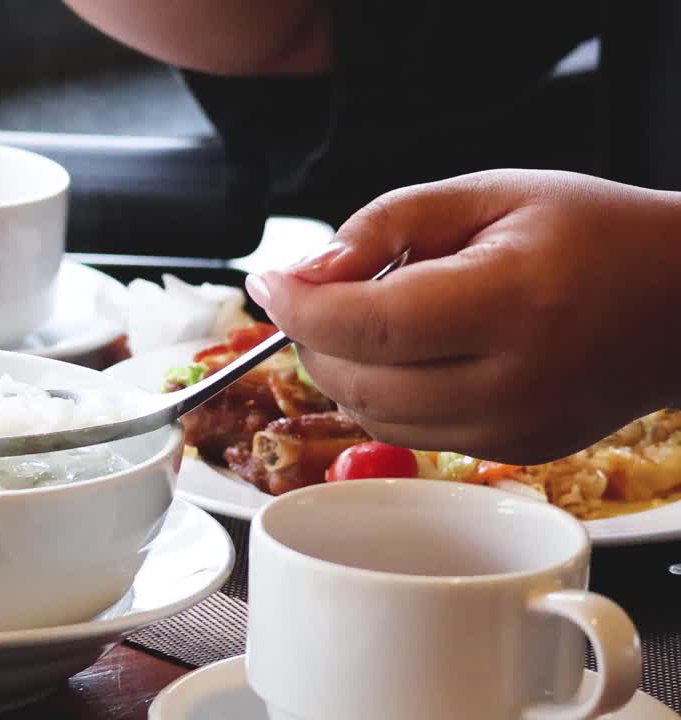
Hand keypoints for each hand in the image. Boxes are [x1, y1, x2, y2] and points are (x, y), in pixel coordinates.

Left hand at [244, 170, 680, 463]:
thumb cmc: (592, 233)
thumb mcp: (488, 193)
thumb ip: (386, 224)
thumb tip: (306, 271)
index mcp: (511, 303)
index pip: (367, 325)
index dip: (299, 306)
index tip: (266, 281)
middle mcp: (512, 381)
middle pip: (357, 380)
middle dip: (312, 336)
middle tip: (314, 290)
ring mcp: (514, 428)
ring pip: (372, 415)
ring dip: (339, 367)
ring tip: (365, 313)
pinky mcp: (512, 451)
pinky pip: (408, 432)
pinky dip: (379, 393)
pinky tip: (403, 350)